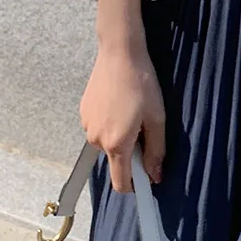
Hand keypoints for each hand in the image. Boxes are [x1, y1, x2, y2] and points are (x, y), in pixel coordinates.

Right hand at [79, 27, 165, 193]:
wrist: (119, 54)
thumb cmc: (142, 84)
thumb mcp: (157, 118)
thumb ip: (156, 151)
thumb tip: (155, 176)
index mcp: (117, 144)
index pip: (121, 183)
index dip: (134, 186)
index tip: (145, 182)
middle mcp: (97, 139)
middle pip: (116, 161)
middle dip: (130, 152)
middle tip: (143, 128)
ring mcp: (87, 126)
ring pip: (107, 144)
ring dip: (119, 136)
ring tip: (130, 111)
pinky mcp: (83, 113)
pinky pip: (99, 129)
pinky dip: (110, 124)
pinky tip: (118, 103)